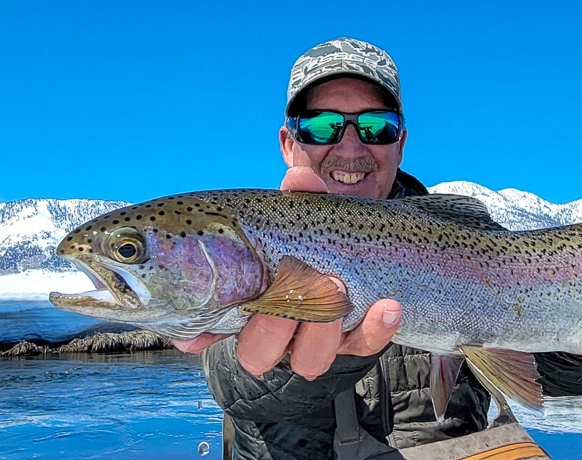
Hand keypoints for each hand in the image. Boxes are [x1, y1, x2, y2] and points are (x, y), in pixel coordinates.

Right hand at [171, 165, 401, 380]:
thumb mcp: (301, 215)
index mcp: (246, 305)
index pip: (210, 331)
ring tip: (337, 285)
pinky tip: (387, 305)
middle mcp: (275, 333)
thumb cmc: (312, 235)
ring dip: (321, 326)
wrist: (361, 250)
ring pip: (309, 360)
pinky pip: (363, 346)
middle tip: (295, 282)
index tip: (195, 335)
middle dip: (274, 325)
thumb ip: (298, 198)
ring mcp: (315, 341)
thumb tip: (300, 179)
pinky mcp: (355, 341)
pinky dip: (376, 329)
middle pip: (258, 353)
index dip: (199, 337)